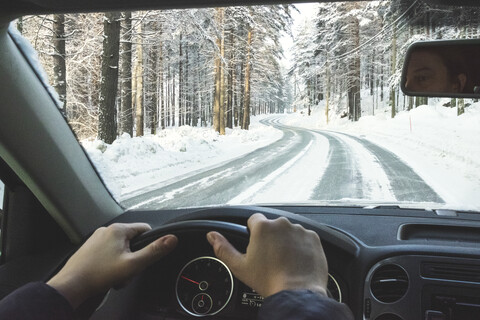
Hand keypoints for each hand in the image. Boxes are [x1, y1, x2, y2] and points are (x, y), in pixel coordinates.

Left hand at [47, 223, 176, 308]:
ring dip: (123, 262)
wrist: (71, 286)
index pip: (145, 229)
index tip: (143, 258)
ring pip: (121, 248)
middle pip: (132, 241)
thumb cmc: (98, 274)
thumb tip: (172, 239)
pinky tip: (106, 275)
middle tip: (128, 270)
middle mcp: (106, 230)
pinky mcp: (90, 249)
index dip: (149, 245)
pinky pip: (109, 253)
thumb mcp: (133, 264)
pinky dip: (111, 264)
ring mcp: (96, 239)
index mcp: (118, 229)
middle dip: (134, 257)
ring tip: (116, 275)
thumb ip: (154, 251)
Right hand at [206, 213, 327, 297]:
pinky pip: (304, 238)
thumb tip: (212, 236)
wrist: (297, 293)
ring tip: (285, 260)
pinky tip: (297, 260)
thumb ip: (223, 248)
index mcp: (262, 227)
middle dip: (271, 237)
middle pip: (273, 225)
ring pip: (289, 231)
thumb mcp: (240, 266)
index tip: (256, 245)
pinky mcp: (314, 238)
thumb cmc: (269, 281)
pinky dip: (301, 246)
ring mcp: (300, 230)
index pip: (254, 219)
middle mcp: (282, 224)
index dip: (253, 232)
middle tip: (270, 257)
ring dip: (287, 241)